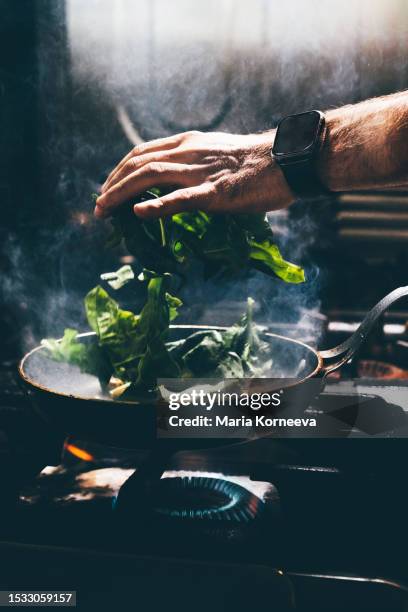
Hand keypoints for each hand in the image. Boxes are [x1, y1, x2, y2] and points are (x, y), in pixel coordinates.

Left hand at [95, 130, 293, 218]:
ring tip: (104, 211)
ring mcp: (200, 172)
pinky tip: (137, 213)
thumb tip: (181, 183)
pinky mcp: (215, 192)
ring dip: (121, 194)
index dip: (119, 171)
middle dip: (112, 185)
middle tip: (99, 206)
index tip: (108, 188)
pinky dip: (156, 206)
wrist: (288, 160)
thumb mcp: (218, 153)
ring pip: (149, 177)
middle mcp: (188, 152)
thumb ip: (196, 163)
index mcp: (188, 142)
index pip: (142, 153)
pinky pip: (180, 198)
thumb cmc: (258, 163)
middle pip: (137, 164)